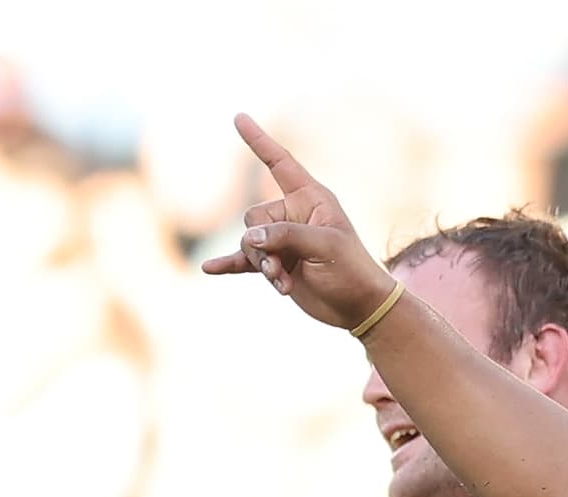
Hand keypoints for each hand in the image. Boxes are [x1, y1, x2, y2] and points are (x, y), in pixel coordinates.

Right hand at [202, 114, 398, 331]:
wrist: (357, 306)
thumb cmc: (351, 269)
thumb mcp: (324, 246)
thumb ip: (287, 236)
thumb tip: (252, 238)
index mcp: (310, 198)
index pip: (279, 163)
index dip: (259, 141)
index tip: (239, 118)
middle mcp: (293, 215)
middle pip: (255, 218)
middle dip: (262, 244)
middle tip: (281, 266)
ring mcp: (282, 240)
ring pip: (250, 243)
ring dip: (263, 265)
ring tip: (282, 282)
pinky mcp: (276, 264)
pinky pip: (245, 261)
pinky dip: (229, 264)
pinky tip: (210, 269)